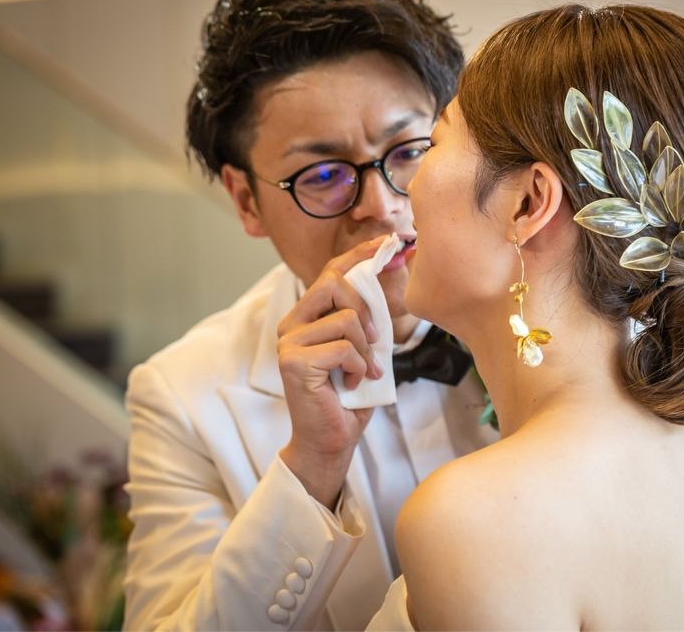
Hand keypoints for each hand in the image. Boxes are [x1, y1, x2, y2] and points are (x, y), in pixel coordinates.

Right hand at [276, 236, 387, 507]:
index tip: (386, 243)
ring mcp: (288, 342)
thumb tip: (395, 269)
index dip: (359, 254)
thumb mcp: (368, 347)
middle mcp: (291, 324)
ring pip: (346, 317)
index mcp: (306, 316)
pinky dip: (359, 366)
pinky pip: (343, 347)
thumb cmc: (351, 395)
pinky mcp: (293, 361)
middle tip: (376, 340)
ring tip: (363, 371)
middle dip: (366, 307)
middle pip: (334, 282)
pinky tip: (353, 383)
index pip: (331, 272)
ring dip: (366, 348)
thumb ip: (373, 315)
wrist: (333, 440)